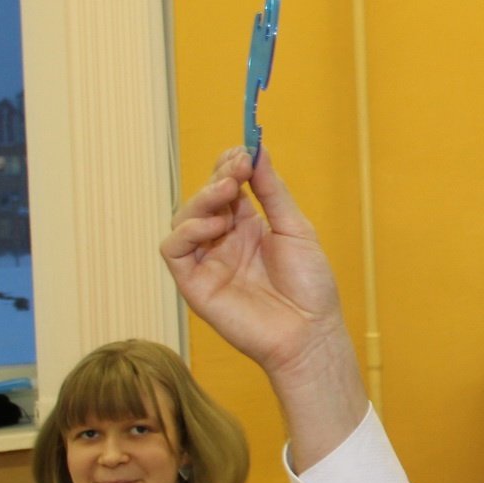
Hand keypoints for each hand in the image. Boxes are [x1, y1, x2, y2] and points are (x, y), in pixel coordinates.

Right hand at [159, 147, 348, 382]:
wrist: (310, 332)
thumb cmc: (310, 286)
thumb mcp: (295, 229)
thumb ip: (273, 192)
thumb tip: (258, 150)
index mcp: (248, 226)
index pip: (226, 186)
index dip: (230, 165)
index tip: (244, 151)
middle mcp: (223, 241)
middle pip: (203, 198)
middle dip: (217, 177)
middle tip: (237, 169)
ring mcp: (207, 262)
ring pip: (183, 219)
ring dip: (201, 199)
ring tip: (227, 194)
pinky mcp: (194, 284)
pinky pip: (173, 250)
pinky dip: (186, 231)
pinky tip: (213, 225)